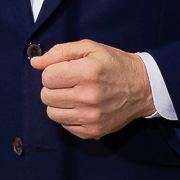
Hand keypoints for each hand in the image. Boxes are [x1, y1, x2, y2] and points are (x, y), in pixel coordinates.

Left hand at [32, 41, 154, 139]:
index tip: (65, 70)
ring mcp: (91, 117)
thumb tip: (35, 62)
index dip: (53, 71)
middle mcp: (88, 97)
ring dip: (58, 103)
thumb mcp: (90, 48)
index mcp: (87, 73)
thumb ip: (60, 52)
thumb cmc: (115, 64)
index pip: (47, 76)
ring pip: (52, 113)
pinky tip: (81, 107)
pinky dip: (68, 116)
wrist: (144, 87)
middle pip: (46, 96)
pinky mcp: (94, 131)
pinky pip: (65, 126)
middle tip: (69, 83)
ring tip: (73, 95)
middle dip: (54, 87)